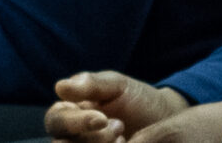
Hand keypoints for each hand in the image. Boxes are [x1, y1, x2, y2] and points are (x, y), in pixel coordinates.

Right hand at [44, 71, 200, 140]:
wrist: (166, 121)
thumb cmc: (138, 100)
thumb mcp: (117, 85)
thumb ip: (90, 85)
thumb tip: (60, 87)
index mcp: (69, 112)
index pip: (56, 121)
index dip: (75, 122)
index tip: (102, 118)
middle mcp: (72, 136)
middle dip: (90, 139)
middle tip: (119, 128)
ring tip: (124, 137)